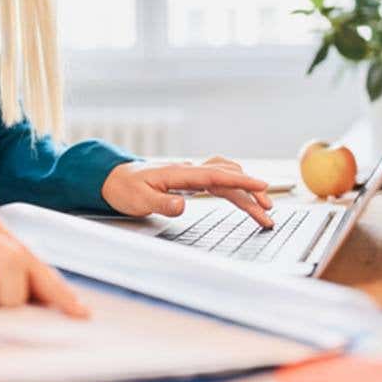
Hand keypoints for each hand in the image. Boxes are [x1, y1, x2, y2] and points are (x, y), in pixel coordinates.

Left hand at [101, 156, 274, 227]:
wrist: (113, 179)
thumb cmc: (125, 188)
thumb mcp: (139, 199)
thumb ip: (162, 203)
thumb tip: (183, 206)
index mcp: (179, 173)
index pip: (216, 176)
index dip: (240, 182)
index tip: (262, 187)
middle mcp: (188, 171)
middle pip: (227, 176)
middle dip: (250, 191)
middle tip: (268, 211)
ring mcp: (190, 175)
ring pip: (225, 178)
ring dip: (245, 191)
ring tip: (263, 210)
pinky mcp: (189, 181)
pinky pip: (217, 182)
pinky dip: (234, 189)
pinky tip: (244, 199)